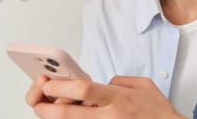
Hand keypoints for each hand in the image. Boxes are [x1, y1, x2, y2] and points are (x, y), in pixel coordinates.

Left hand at [31, 76, 185, 118]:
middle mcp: (109, 117)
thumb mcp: (142, 85)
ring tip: (49, 111)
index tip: (48, 82)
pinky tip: (69, 118)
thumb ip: (117, 81)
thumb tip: (99, 84)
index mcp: (117, 99)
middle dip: (45, 108)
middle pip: (68, 114)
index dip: (60, 86)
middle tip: (39, 103)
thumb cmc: (158, 112)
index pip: (83, 89)